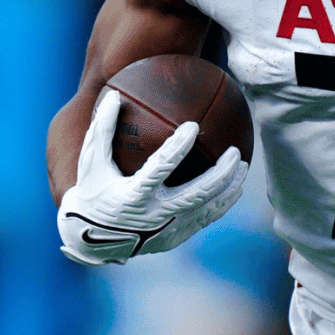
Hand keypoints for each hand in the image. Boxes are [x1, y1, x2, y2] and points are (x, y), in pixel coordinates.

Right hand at [58, 89, 247, 265]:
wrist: (90, 239)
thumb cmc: (92, 191)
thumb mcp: (91, 162)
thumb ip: (102, 130)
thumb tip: (114, 95)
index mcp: (132, 196)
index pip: (159, 168)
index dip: (177, 147)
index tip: (193, 126)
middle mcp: (152, 217)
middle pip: (196, 194)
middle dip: (220, 173)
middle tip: (234, 152)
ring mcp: (166, 231)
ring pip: (206, 209)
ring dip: (228, 188)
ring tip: (243, 166)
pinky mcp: (173, 239)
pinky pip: (204, 219)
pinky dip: (221, 203)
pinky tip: (233, 187)